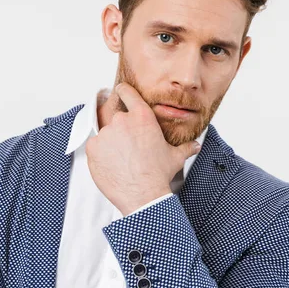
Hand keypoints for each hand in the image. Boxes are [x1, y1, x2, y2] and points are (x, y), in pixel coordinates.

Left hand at [85, 82, 201, 215]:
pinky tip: (113, 165)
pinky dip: (101, 154)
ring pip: (106, 135)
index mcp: (141, 117)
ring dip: (111, 143)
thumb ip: (185, 147)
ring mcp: (105, 134)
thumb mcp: (175, 157)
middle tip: (130, 148)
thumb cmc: (159, 174)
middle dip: (122, 131)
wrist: (143, 196)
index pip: (127, 92)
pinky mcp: (92, 148)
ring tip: (123, 160)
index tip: (120, 92)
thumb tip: (196, 145)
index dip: (123, 91)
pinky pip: (95, 147)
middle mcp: (121, 120)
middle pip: (118, 119)